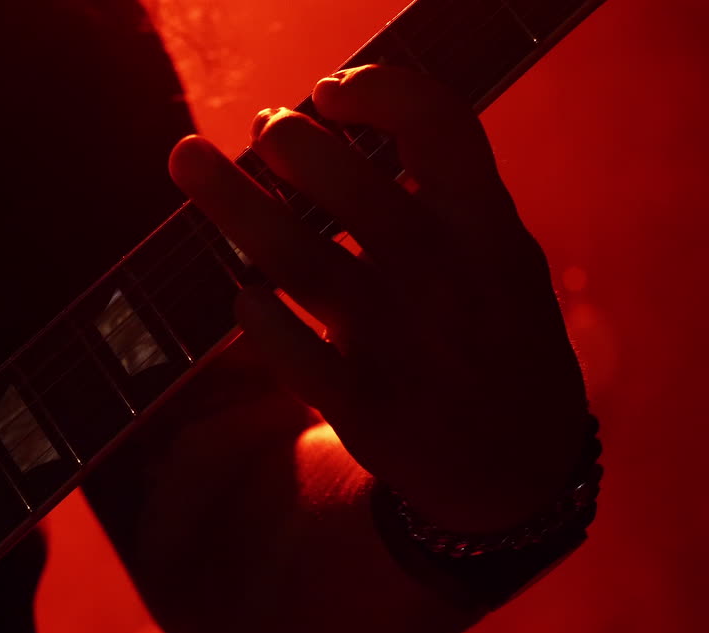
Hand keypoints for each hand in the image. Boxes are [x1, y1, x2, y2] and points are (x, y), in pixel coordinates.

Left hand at [169, 65, 588, 533]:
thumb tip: (330, 132)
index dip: (375, 88)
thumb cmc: (498, 336)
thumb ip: (442, 198)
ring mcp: (399, 342)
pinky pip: (284, 347)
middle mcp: (443, 276)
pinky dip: (254, 313)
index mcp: (487, 228)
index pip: (435, 123)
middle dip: (288, 140)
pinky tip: (245, 294)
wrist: (520, 467)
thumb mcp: (504, 257)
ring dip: (231, 202)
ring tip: (188, 157)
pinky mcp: (362, 405)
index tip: (330, 91)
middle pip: (345, 183)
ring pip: (294, 257)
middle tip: (264, 128)